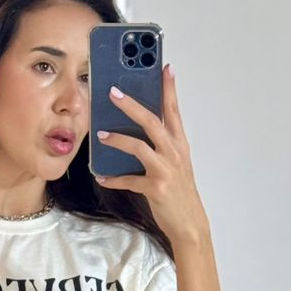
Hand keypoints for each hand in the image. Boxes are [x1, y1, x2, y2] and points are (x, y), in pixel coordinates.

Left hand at [93, 63, 208, 246]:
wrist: (190, 223)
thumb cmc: (180, 191)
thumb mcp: (176, 162)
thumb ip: (162, 143)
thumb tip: (138, 128)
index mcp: (180, 144)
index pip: (174, 110)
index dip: (169, 88)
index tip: (165, 68)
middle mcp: (174, 153)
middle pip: (152, 121)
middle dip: (132, 105)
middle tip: (113, 92)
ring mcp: (166, 170)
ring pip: (139, 146)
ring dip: (117, 139)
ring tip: (101, 135)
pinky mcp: (156, 188)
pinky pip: (129, 180)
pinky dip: (114, 179)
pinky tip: (102, 177)